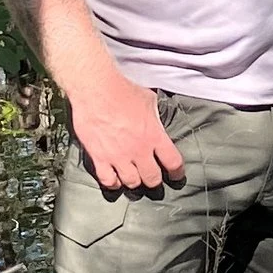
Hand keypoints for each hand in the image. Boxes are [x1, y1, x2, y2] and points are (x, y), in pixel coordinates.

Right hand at [67, 68, 183, 196]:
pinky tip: (115, 180)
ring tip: (135, 178)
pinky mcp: (99, 157)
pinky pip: (108, 180)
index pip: (173, 163)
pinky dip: (113, 183)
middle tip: (153, 178)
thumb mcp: (148, 100)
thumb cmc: (122, 90)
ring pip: (131, 183)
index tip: (176, 175)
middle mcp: (138, 150)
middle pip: (152, 178)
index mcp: (154, 135)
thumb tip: (156, 119)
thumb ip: (155, 116)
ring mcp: (118, 156)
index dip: (177, 172)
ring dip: (135, 182)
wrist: (96, 89)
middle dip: (154, 180)